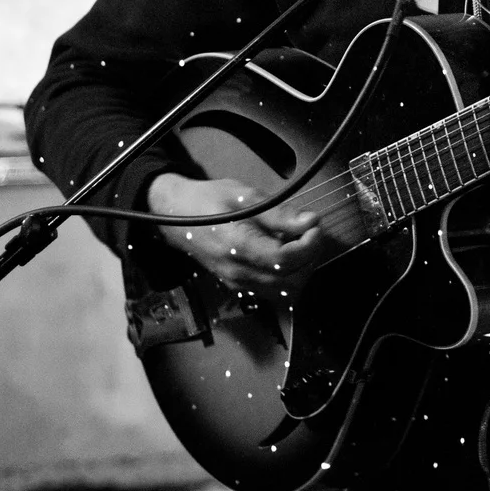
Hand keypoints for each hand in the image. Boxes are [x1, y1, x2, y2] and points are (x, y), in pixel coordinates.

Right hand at [143, 172, 333, 292]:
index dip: (309, 246)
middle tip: (310, 234)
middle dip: (309, 259)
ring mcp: (236, 282)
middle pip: (290, 283)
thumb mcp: (245, 196)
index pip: (286, 260)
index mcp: (238, 246)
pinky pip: (272, 292)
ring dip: (300, 271)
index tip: (315, 227)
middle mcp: (237, 272)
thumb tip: (310, 221)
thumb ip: (280, 213)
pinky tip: (284, 254)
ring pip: (284, 294)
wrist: (175, 215)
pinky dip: (287, 277)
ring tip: (299, 244)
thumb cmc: (208, 201)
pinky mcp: (237, 285)